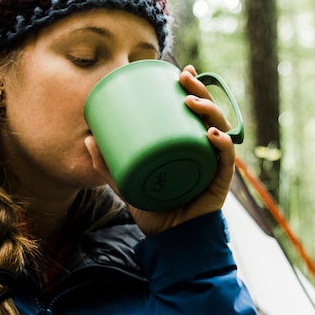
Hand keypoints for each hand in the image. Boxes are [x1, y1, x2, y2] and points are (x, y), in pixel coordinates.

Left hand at [86, 65, 237, 236]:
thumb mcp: (127, 184)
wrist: (170, 243)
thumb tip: (87, 139)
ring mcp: (215, 166)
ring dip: (210, 111)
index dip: (194, 88)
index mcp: (189, 146)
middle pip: (211, 114)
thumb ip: (108, 165)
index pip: (196, 112)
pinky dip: (223, 145)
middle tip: (184, 78)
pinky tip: (212, 135)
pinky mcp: (220, 183)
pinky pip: (226, 160)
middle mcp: (206, 152)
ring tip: (191, 102)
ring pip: (221, 130)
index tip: (180, 71)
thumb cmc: (154, 211)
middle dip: (201, 91)